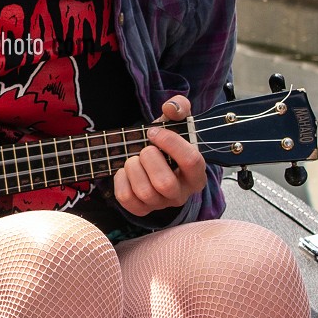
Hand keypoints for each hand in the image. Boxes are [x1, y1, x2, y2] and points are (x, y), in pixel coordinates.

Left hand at [113, 96, 206, 216]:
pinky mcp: (141, 209)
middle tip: (144, 149)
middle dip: (148, 158)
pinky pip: (126, 198)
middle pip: (164, 183)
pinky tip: (126, 171)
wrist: (152, 160)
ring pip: (144, 192)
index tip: (154, 132)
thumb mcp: (175, 123)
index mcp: (196, 174)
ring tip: (134, 159)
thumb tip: (172, 107)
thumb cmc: (166, 144)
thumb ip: (179, 108)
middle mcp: (181, 193)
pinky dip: (120, 179)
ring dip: (132, 167)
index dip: (170, 142)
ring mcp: (161, 204)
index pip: (191, 161)